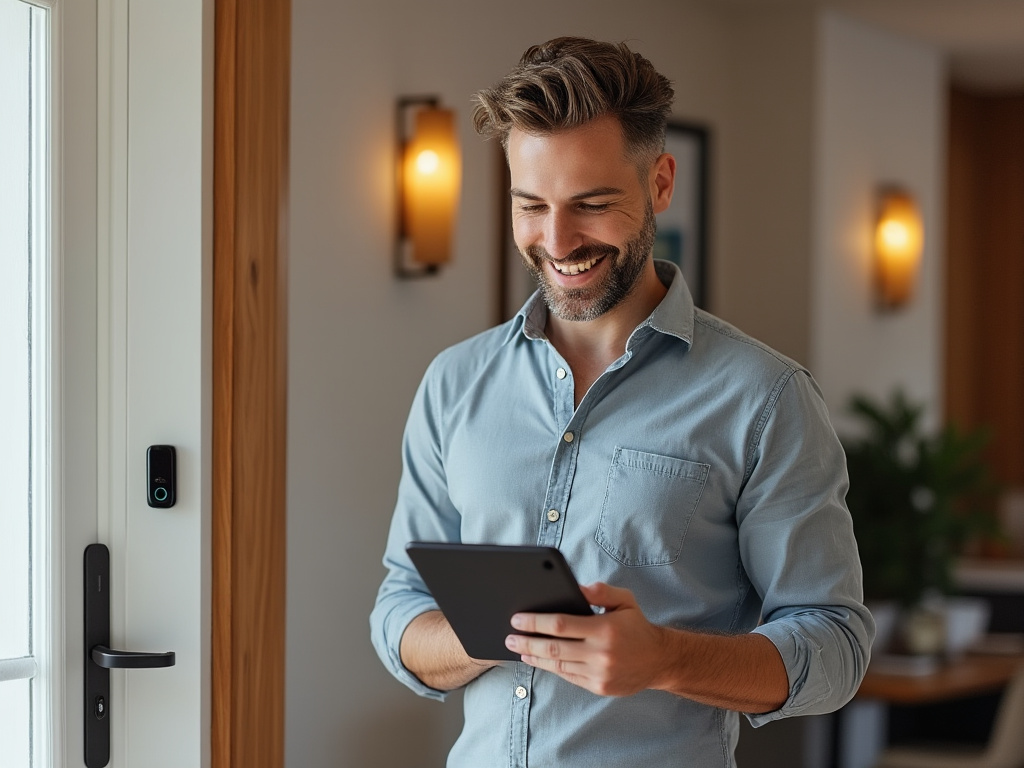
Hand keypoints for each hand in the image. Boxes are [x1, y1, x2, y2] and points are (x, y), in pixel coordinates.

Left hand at [504, 582, 668, 696]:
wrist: (659, 660)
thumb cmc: (636, 626)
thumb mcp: (624, 600)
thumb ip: (600, 591)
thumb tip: (575, 587)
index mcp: (605, 629)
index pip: (560, 624)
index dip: (535, 622)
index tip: (517, 619)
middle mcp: (600, 653)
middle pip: (553, 648)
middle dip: (526, 641)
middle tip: (510, 636)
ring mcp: (598, 673)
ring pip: (557, 665)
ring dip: (534, 656)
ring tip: (518, 648)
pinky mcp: (598, 687)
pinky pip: (568, 676)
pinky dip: (550, 668)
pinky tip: (538, 659)